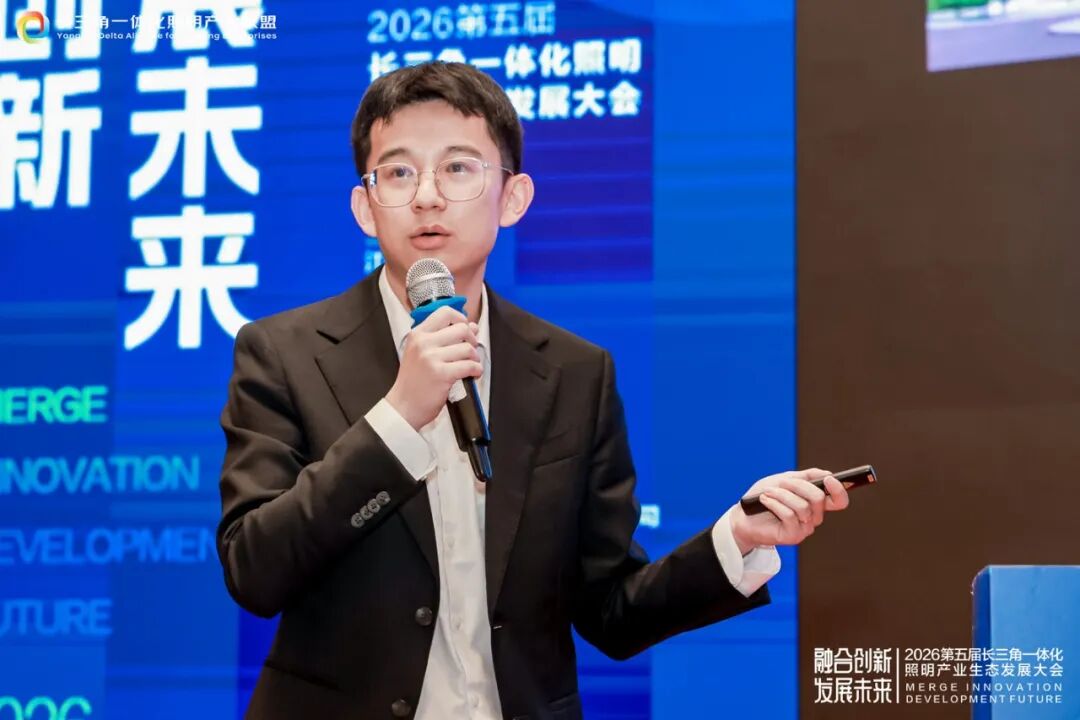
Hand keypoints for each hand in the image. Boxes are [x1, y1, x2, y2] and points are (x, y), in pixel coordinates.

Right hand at [385, 305, 481, 429]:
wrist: (403, 406)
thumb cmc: (413, 382)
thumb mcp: (421, 353)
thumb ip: (445, 338)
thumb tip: (472, 326)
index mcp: (418, 335)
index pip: (445, 312)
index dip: (461, 319)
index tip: (465, 330)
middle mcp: (424, 343)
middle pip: (461, 328)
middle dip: (472, 339)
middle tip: (470, 350)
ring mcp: (432, 358)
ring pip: (468, 348)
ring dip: (474, 358)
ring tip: (470, 365)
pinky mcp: (441, 374)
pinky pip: (469, 366)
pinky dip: (476, 370)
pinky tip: (472, 374)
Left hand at [729, 468, 850, 553]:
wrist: (743, 517)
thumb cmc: (764, 497)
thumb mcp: (784, 480)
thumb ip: (806, 476)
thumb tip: (827, 473)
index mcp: (815, 503)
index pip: (838, 500)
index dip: (839, 490)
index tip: (829, 479)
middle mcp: (813, 517)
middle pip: (818, 498)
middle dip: (798, 485)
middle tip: (782, 482)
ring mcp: (804, 528)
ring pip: (802, 506)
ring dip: (782, 494)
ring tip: (767, 492)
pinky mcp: (793, 536)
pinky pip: (790, 515)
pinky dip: (775, 503)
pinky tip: (765, 500)